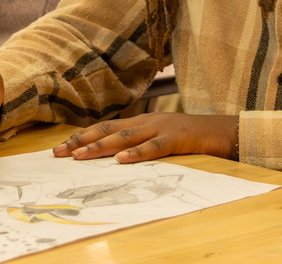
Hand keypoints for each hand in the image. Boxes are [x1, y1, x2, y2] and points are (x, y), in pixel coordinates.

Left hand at [52, 112, 237, 163]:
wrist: (223, 129)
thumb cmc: (188, 138)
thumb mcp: (158, 138)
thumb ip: (138, 143)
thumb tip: (112, 158)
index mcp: (140, 121)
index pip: (104, 128)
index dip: (81, 137)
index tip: (59, 149)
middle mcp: (146, 121)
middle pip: (108, 130)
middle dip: (81, 141)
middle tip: (58, 153)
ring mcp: (161, 127)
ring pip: (125, 137)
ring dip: (100, 147)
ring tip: (80, 155)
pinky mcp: (177, 138)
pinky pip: (154, 147)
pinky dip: (137, 153)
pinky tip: (122, 160)